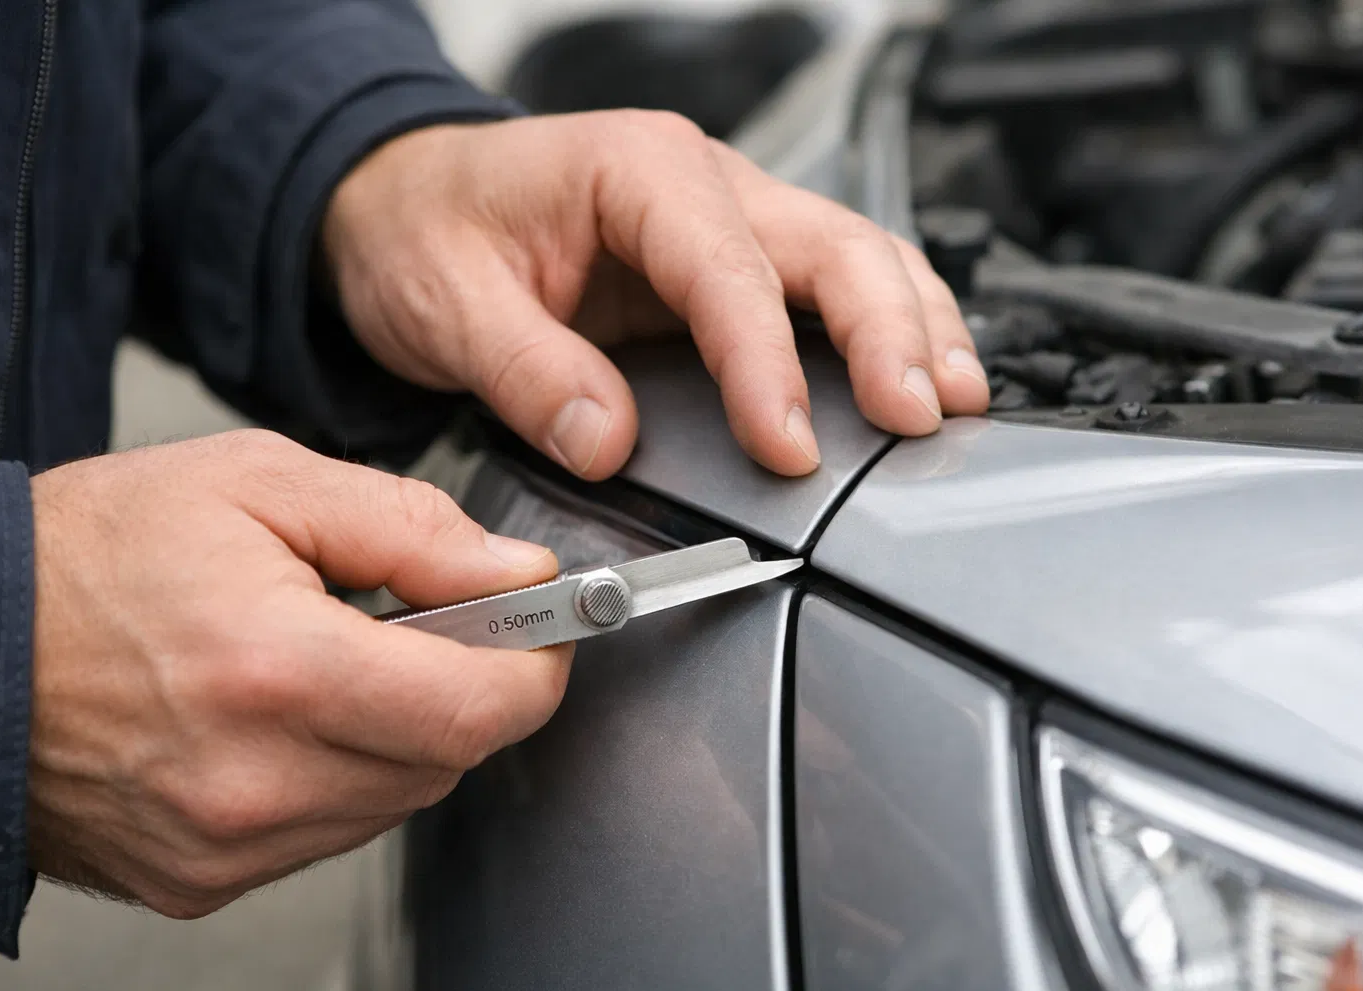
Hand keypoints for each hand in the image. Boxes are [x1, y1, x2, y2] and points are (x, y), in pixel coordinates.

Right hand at [27, 430, 570, 917]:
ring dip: (405, 730)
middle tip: (435, 621)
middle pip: (449, 758)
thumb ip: (408, 528)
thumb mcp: (258, 483)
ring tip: (336, 659)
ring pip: (398, 799)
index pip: (479, 709)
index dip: (537, 665)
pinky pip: (332, 830)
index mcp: (278, 672)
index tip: (547, 626)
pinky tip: (290, 716)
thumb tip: (516, 570)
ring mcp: (228, 845)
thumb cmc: (90, 557)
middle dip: (469, 685)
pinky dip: (343, 772)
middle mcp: (256, 780)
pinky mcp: (203, 879)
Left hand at [321, 111, 988, 481]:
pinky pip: (837, 289)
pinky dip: (890, 332)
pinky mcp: (738, 266)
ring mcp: (731, 221)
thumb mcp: (444, 299)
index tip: (787, 446)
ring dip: (914, 329)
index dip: (767, 363)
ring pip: (860, 258)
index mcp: (636, 172)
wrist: (410, 203)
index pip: (728, 268)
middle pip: (833, 246)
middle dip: (887, 335)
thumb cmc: (427, 228)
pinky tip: (918, 383)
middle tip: (917, 420)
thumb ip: (525, 369)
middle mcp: (702, 183)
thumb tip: (606, 439)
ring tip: (952, 405)